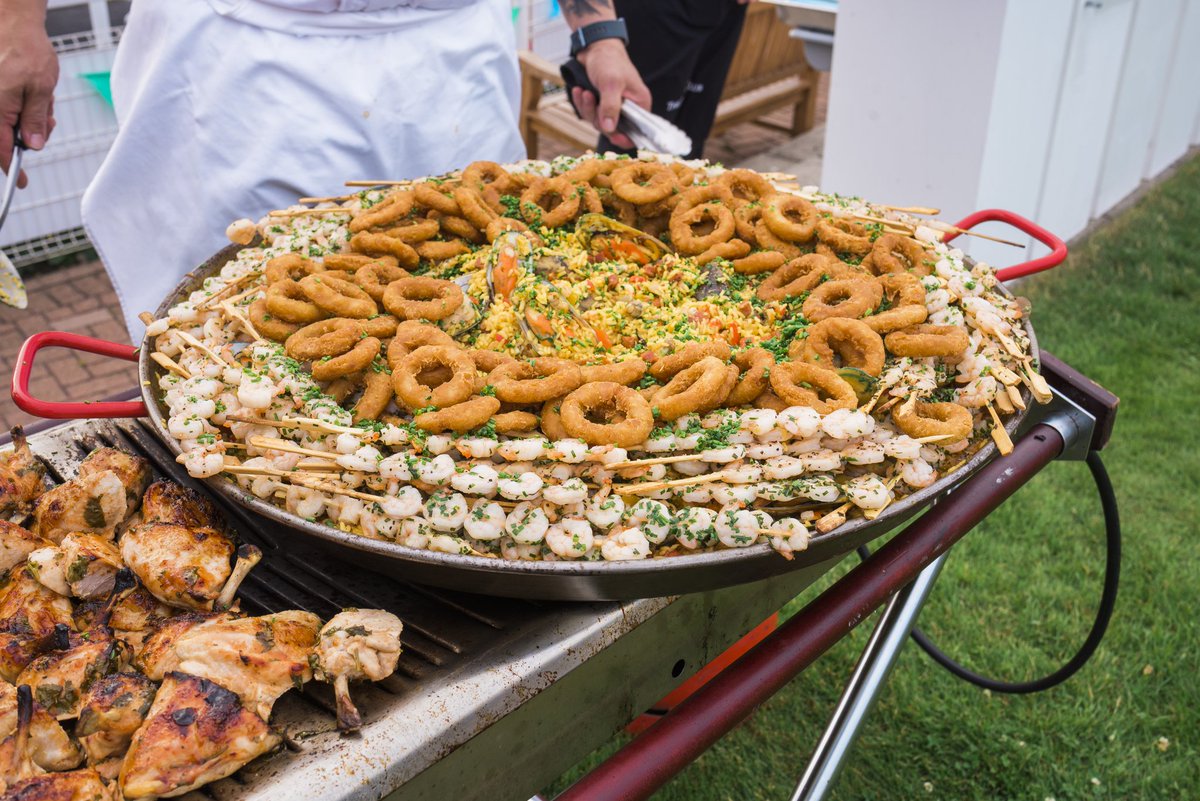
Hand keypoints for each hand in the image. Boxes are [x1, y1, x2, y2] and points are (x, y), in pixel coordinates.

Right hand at [0, 15, 58, 188]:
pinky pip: (11, 110)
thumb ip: (36, 120)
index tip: (21, 183)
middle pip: (9, 138)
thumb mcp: (41, 89)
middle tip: (49, 121)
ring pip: (13, 124)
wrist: (14, 24)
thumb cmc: (27, 51)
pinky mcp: (0, 94)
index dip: (12, 168)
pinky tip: (35, 93)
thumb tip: (33, 146)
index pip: (1, 150)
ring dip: (32, 119)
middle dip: (32, 135)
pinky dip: (27, 107)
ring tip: (43, 99)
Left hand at [572, 39, 650, 149]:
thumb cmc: (609, 60)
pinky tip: (580, 91)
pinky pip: (590, 113)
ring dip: (588, 108)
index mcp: (639, 104)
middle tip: (592, 99)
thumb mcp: (611, 83)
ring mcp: (613, 107)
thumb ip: (611, 106)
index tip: (613, 136)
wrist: (595, 47)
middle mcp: (628, 108)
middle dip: (598, 117)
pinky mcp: (600, 104)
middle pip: (613, 129)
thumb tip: (610, 128)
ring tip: (584, 92)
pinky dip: (582, 104)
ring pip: (599, 122)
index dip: (625, 138)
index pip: (637, 131)